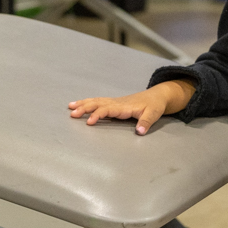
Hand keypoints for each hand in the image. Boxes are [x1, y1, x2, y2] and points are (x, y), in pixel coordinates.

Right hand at [68, 79, 194, 134]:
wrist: (158, 95)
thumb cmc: (155, 105)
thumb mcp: (154, 114)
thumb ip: (146, 122)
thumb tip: (139, 132)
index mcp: (124, 106)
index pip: (107, 110)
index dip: (98, 115)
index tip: (89, 123)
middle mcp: (117, 103)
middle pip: (98, 104)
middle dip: (85, 108)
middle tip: (72, 114)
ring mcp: (115, 102)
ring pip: (97, 101)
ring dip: (84, 104)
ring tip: (70, 107)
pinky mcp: (115, 103)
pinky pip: (99, 102)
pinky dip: (89, 102)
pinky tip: (81, 104)